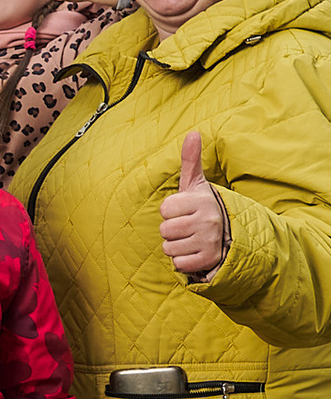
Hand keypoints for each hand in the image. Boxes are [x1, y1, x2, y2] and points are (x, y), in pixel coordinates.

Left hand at [160, 129, 225, 278]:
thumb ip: (190, 160)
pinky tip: (196, 252)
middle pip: (164, 230)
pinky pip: (178, 264)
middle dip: (172, 231)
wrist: (234, 235)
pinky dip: (184, 262)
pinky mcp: (211, 260)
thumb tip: (192, 133)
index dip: (170, 212)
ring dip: (177, 247)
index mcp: (202, 200)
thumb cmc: (206, 207)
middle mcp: (208, 219)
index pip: (164, 209)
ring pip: (169, 248)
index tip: (185, 211)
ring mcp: (210, 241)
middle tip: (189, 227)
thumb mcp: (198, 184)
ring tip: (193, 239)